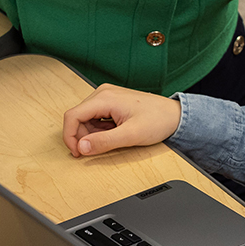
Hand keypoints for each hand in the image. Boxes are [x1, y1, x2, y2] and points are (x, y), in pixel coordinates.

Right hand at [62, 84, 182, 156]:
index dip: (70, 137)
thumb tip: (81, 147)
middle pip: (77, 117)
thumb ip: (104, 142)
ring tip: (111, 140)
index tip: (77, 152)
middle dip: (82, 137)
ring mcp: (107, 96)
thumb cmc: (158, 120)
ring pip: (85, 119)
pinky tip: (113, 134)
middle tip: (95, 150)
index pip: (73, 116)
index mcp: (105, 97)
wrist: (174, 115)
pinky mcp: (111, 102)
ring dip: (91, 134)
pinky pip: (95, 118)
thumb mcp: (130, 135)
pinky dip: (98, 130)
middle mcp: (103, 93)